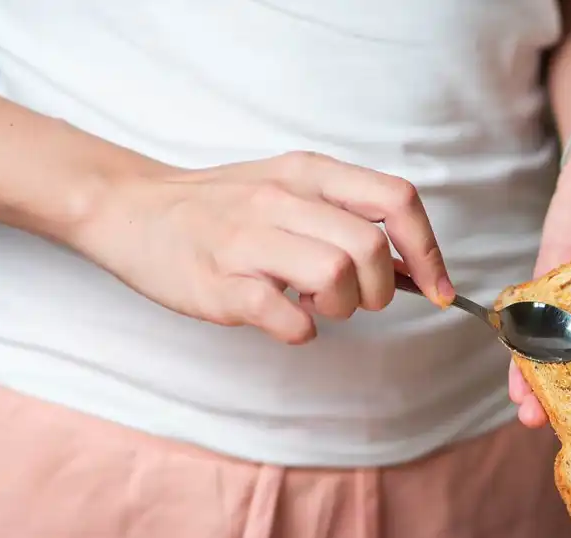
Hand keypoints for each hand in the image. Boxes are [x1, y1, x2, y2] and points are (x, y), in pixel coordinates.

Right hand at [73, 151, 453, 343]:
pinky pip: (286, 317)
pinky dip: (300, 329)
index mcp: (309, 173)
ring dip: (341, 308)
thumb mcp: (290, 190)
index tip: (440, 290)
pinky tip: (286, 320)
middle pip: (371, 249)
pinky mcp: (219, 283)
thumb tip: (416, 269)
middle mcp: (281, 198)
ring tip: (313, 304)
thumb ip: (349, 218)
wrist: (130, 210)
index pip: (397, 200)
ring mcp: (247, 240)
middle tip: (353, 299)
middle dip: (379, 291)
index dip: (429, 252)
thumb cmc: (222, 209)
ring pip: (335, 277)